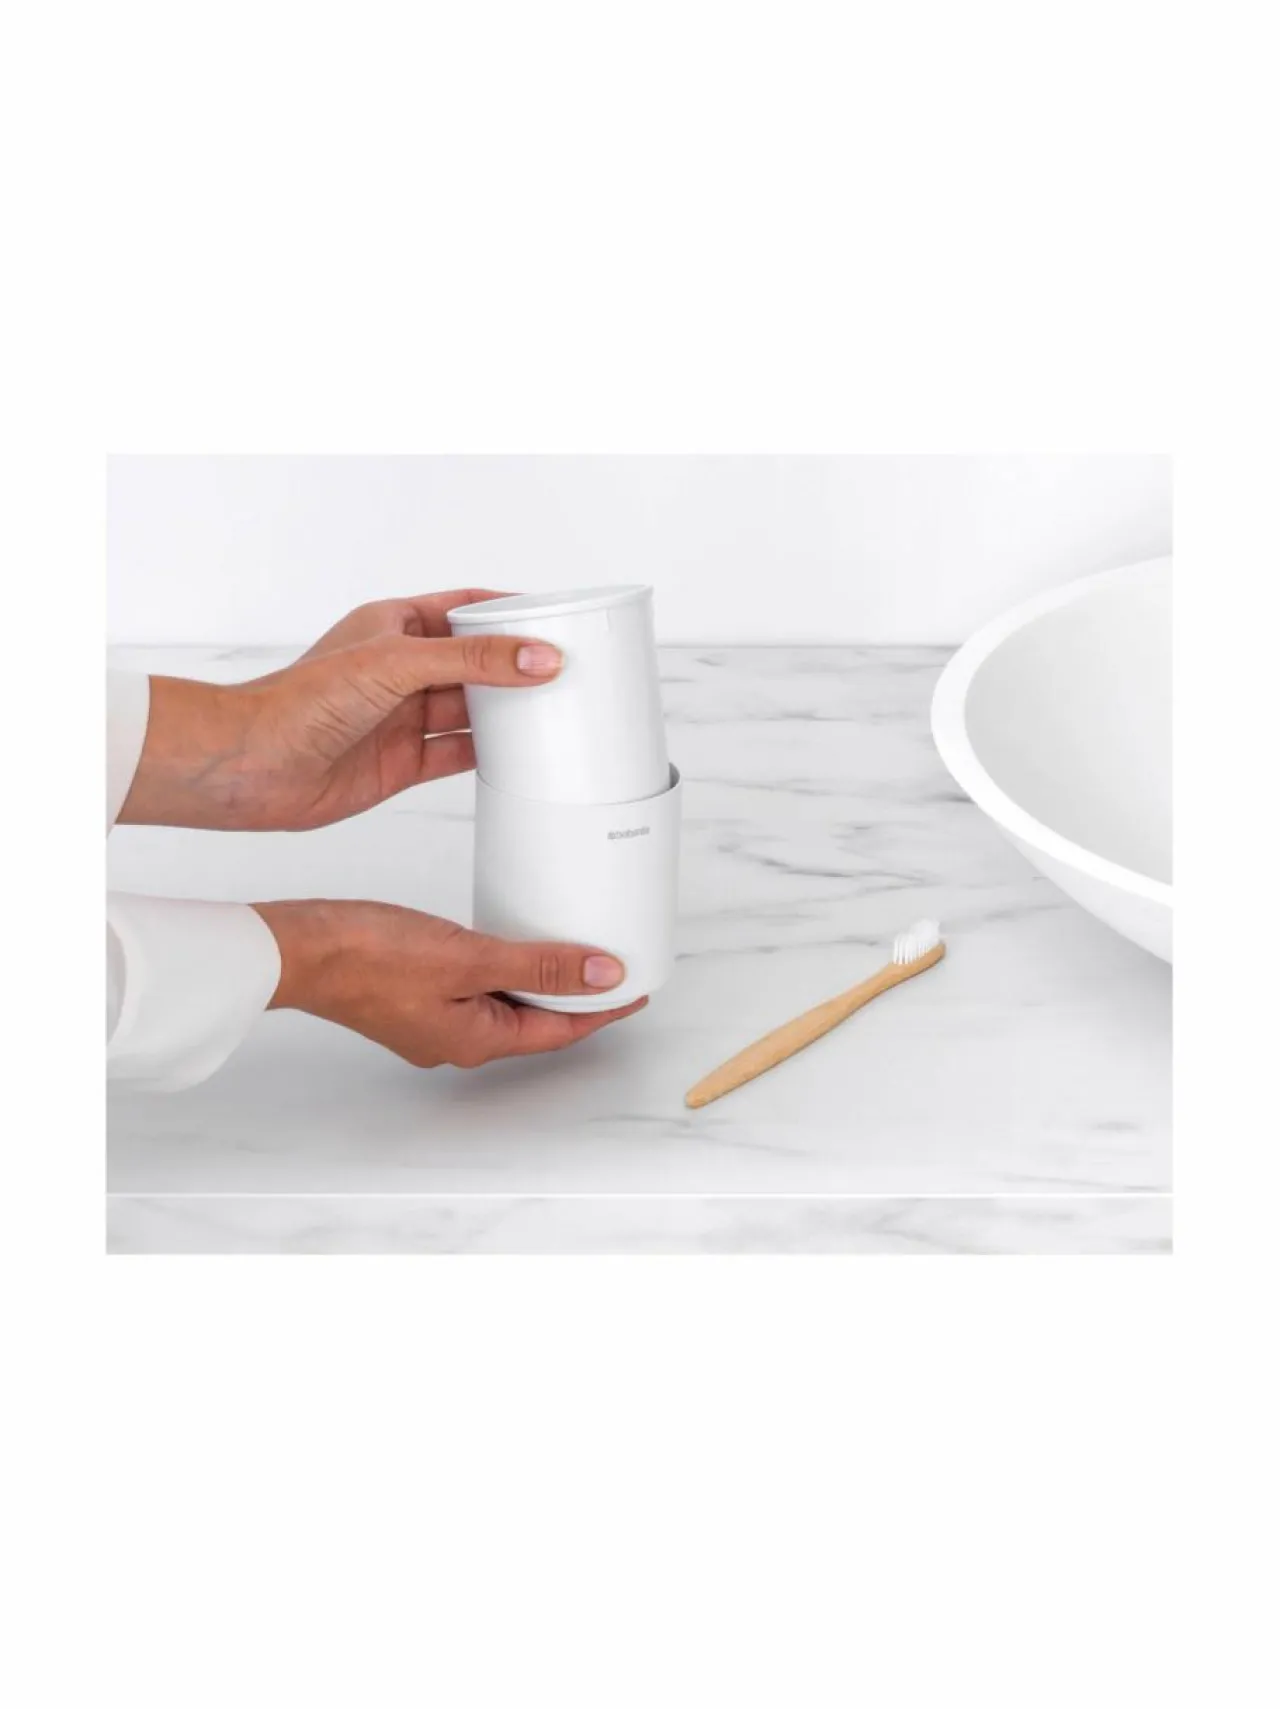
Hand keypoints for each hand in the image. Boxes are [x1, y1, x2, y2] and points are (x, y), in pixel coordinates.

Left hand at [119, 591, 561, 830]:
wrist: (254, 766)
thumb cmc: (300, 701)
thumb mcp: (398, 664)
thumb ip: (472, 662)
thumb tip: (534, 657)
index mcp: (395, 626)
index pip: (465, 609)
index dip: (509, 612)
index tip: (554, 619)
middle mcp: (400, 670)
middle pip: (475, 663)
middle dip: (517, 667)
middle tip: (568, 669)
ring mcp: (402, 717)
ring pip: (471, 710)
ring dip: (508, 713)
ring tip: (556, 712)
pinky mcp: (402, 762)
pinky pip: (458, 753)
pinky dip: (489, 754)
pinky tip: (519, 754)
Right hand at [251, 900, 645, 1066]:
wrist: (302, 949)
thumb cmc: (370, 957)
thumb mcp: (470, 957)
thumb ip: (539, 967)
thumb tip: (602, 975)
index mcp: (477, 1041)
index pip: (561, 1030)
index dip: (603, 1009)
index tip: (637, 989)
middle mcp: (457, 1041)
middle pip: (536, 1023)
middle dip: (576, 999)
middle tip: (612, 969)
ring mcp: (433, 1021)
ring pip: (506, 1007)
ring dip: (540, 984)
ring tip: (571, 954)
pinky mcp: (414, 998)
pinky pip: (477, 991)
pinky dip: (504, 972)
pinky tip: (507, 948)